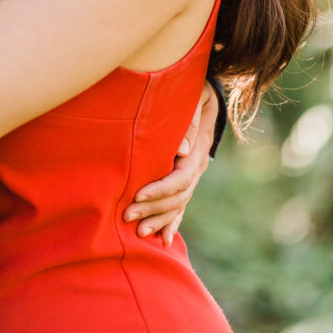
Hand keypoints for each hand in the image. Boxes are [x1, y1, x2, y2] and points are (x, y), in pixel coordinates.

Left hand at [122, 80, 216, 244]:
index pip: (180, 178)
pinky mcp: (186, 178)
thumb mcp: (195, 98)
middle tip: (127, 215)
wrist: (205, 95)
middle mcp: (197, 167)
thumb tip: (182, 150)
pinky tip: (164, 240)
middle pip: (177, 196)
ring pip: (179, 204)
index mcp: (198, 151)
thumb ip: (189, 121)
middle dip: (153, 208)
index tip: (137, 194)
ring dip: (160, 220)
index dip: (159, 189)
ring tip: (139, 232)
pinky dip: (173, 223)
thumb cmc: (193, 92)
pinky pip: (182, 205)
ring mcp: (193, 175)